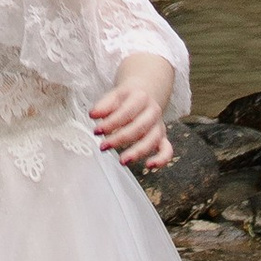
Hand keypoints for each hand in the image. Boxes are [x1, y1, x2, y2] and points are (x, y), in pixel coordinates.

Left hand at [91, 56, 173, 174]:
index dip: (111, 123)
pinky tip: (149, 166)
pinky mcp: (162, 138)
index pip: (126, 112)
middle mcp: (152, 111)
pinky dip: (162, 159)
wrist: (145, 94)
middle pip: (139, 127)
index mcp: (140, 97)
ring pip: (152, 140)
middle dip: (120, 139)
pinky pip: (167, 150)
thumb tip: (93, 115)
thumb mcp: (114, 96)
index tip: (97, 131)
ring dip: (138, 152)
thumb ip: (103, 105)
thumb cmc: (127, 99)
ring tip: (122, 161)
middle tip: (104, 146)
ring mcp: (159, 125)